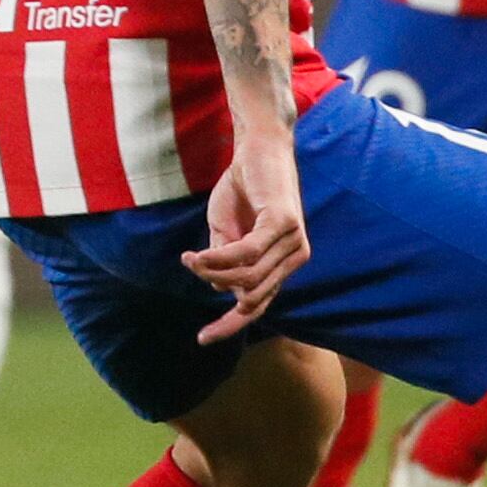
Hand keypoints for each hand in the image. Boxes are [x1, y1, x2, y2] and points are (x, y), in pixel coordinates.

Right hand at [184, 122, 309, 341]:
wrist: (256, 148)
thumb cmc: (241, 190)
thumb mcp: (225, 233)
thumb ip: (224, 262)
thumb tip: (219, 287)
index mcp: (281, 263)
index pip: (259, 305)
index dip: (230, 325)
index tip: (203, 339)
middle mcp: (294, 257)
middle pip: (250, 295)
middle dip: (215, 284)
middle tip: (192, 263)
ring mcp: (294, 241)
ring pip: (247, 278)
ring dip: (212, 271)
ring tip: (192, 257)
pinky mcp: (285, 223)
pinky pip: (247, 254)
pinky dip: (219, 258)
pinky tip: (198, 255)